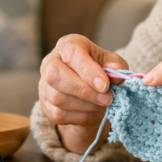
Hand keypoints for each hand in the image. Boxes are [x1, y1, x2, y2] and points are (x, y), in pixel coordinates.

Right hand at [39, 34, 127, 152]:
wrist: (88, 86)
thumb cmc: (99, 68)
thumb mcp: (111, 62)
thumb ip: (115, 65)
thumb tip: (117, 70)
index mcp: (67, 45)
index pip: (72, 54)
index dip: (88, 70)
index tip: (105, 85)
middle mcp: (50, 62)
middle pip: (55, 75)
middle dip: (84, 91)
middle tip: (107, 99)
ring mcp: (44, 84)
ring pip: (58, 98)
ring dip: (86, 106)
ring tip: (104, 105)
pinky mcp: (45, 104)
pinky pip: (59, 114)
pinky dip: (81, 117)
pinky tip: (95, 112)